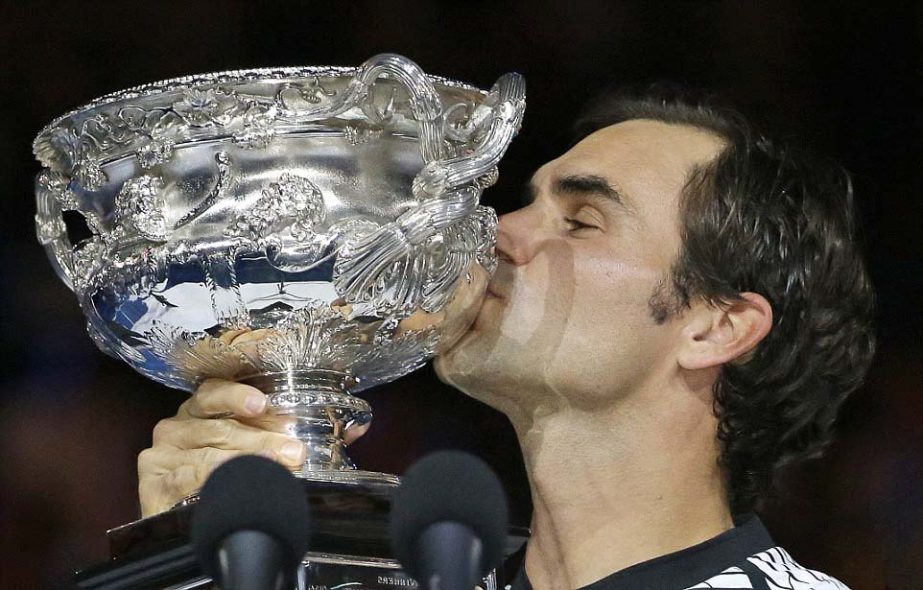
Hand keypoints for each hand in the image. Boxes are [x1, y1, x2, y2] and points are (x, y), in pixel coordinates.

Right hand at [137, 378, 366, 516]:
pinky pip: (188, 479)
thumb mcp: (262, 449)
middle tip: (294, 452)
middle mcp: (178, 425)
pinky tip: (231, 485)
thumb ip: (302, 434)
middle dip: (261, 438)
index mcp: (203, 409)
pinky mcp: (154, 483)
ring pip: (211, 453)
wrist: (189, 525)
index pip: (216, 389)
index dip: (237, 393)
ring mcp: (163, 454)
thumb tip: (357, 428)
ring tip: (279, 469)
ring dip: (247, 461)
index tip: (262, 403)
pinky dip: (214, 482)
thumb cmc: (225, 477)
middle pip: (221, 425)